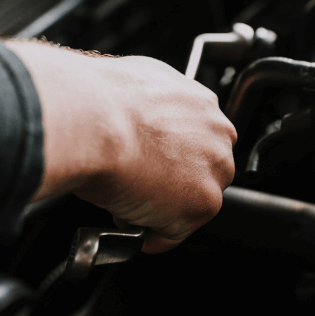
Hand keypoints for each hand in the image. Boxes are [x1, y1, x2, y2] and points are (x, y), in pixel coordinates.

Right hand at [4, 41, 237, 252]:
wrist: (96, 123)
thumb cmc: (101, 102)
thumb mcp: (135, 81)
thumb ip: (152, 102)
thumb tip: (137, 113)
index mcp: (202, 103)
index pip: (196, 137)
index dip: (167, 154)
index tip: (147, 160)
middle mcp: (218, 135)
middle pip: (200, 170)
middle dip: (169, 181)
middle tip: (132, 181)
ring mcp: (214, 171)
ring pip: (190, 202)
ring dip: (159, 208)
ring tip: (125, 197)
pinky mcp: (203, 205)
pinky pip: (172, 233)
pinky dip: (148, 234)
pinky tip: (124, 215)